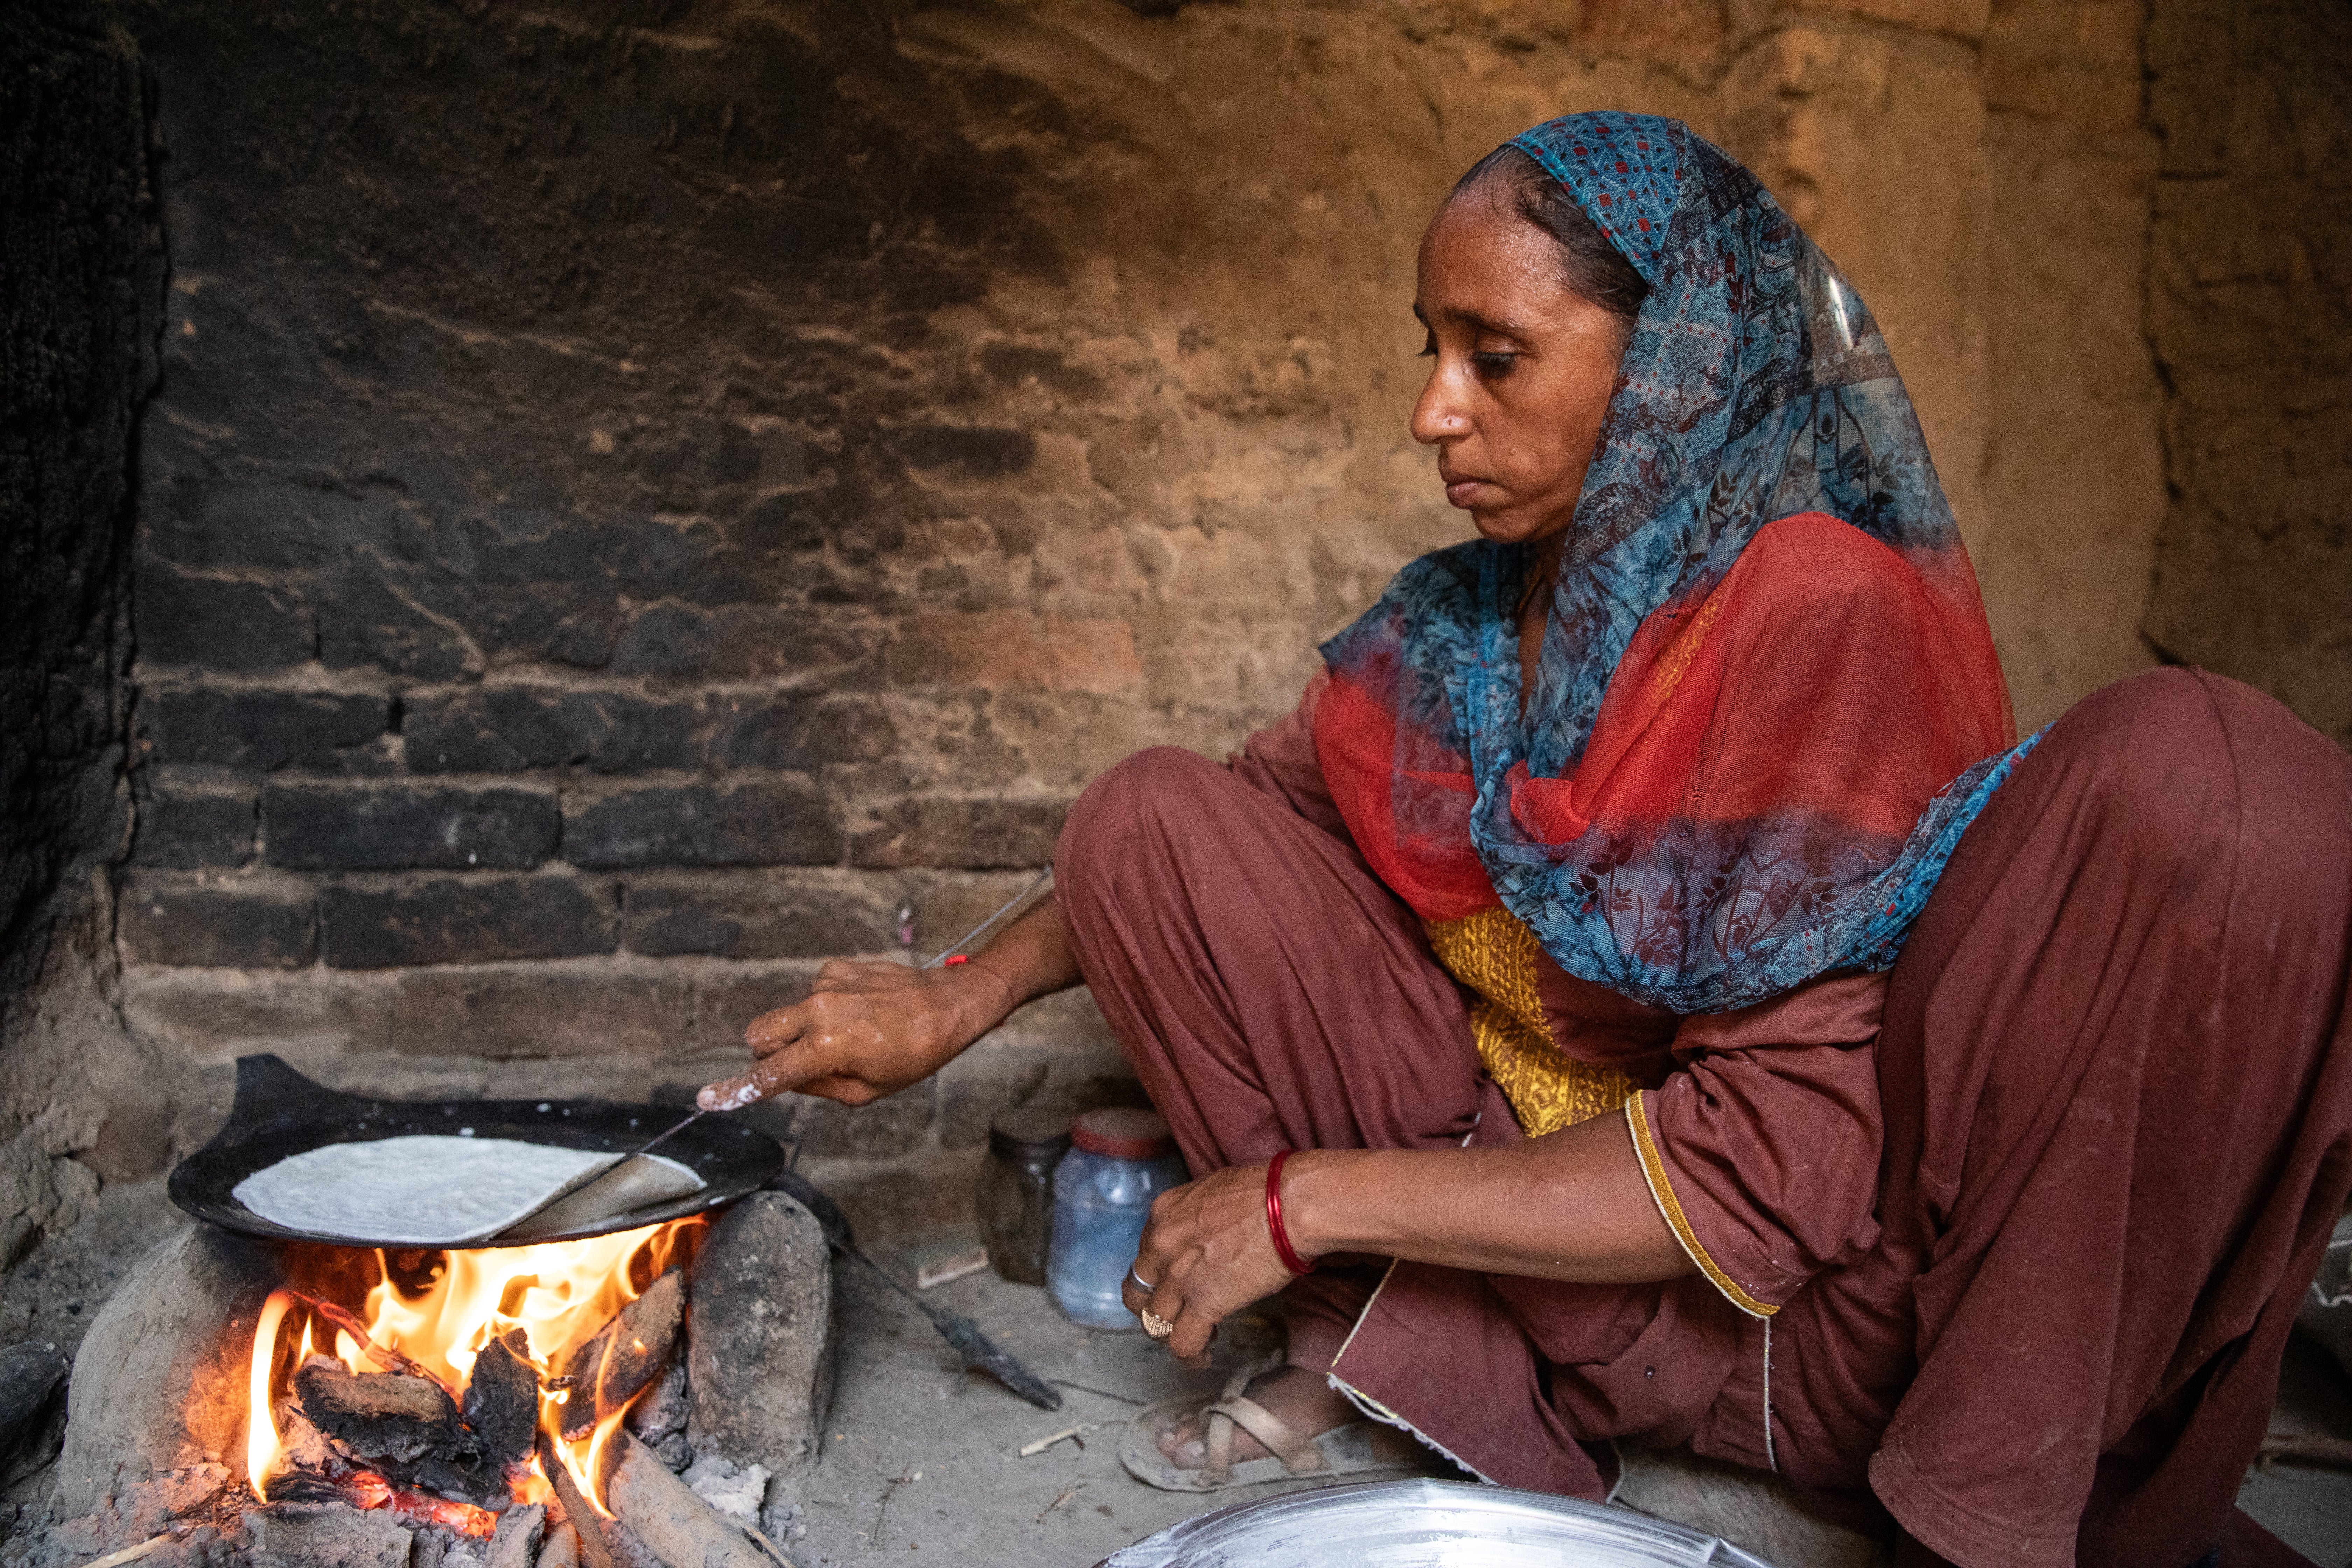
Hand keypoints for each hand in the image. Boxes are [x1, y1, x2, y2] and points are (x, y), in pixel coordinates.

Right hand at [697, 958, 1015, 1110]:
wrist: (947, 1004)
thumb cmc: (914, 1054)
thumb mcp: (866, 1090)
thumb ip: (818, 1087)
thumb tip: (788, 1078)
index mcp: (826, 1047)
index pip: (769, 1074)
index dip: (737, 1090)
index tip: (709, 1097)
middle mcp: (818, 1010)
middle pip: (759, 1035)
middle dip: (766, 1054)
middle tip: (798, 1064)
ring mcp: (825, 984)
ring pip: (789, 1016)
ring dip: (806, 1031)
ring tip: (853, 1036)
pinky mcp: (835, 968)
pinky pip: (814, 996)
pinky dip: (827, 1010)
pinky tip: (860, 1014)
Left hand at [1121, 1159, 1307, 1368]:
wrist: (1288, 1205)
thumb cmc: (1266, 1192)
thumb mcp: (1213, 1192)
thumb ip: (1197, 1218)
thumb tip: (1206, 1234)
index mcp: (1163, 1214)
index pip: (1145, 1255)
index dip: (1159, 1275)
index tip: (1175, 1283)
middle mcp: (1162, 1245)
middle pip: (1138, 1291)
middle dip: (1151, 1308)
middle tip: (1171, 1315)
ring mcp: (1179, 1276)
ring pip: (1155, 1321)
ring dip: (1171, 1334)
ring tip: (1192, 1339)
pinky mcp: (1204, 1303)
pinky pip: (1183, 1343)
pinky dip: (1190, 1356)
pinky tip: (1201, 1359)